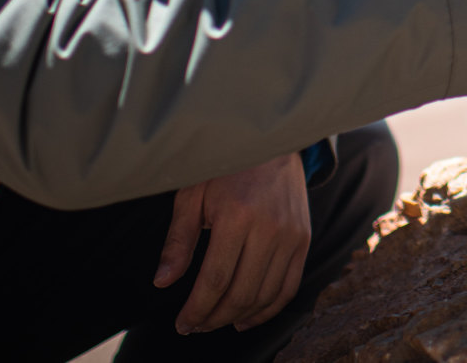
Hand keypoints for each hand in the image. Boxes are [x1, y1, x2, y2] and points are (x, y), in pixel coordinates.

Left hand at [155, 152, 311, 333]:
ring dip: (238, 318)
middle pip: (241, 293)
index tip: (182, 323)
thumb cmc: (225, 166)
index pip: (215, 279)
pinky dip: (268, 309)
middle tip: (195, 326)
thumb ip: (179, 240)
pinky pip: (289, 286)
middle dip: (214, 318)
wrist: (272, 141)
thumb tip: (163, 281)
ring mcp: (291, 235)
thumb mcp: (193, 195)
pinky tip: (247, 318)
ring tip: (216, 322)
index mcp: (237, 216)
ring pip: (265, 295)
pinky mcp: (303, 239)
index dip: (196, 309)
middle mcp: (270, 228)